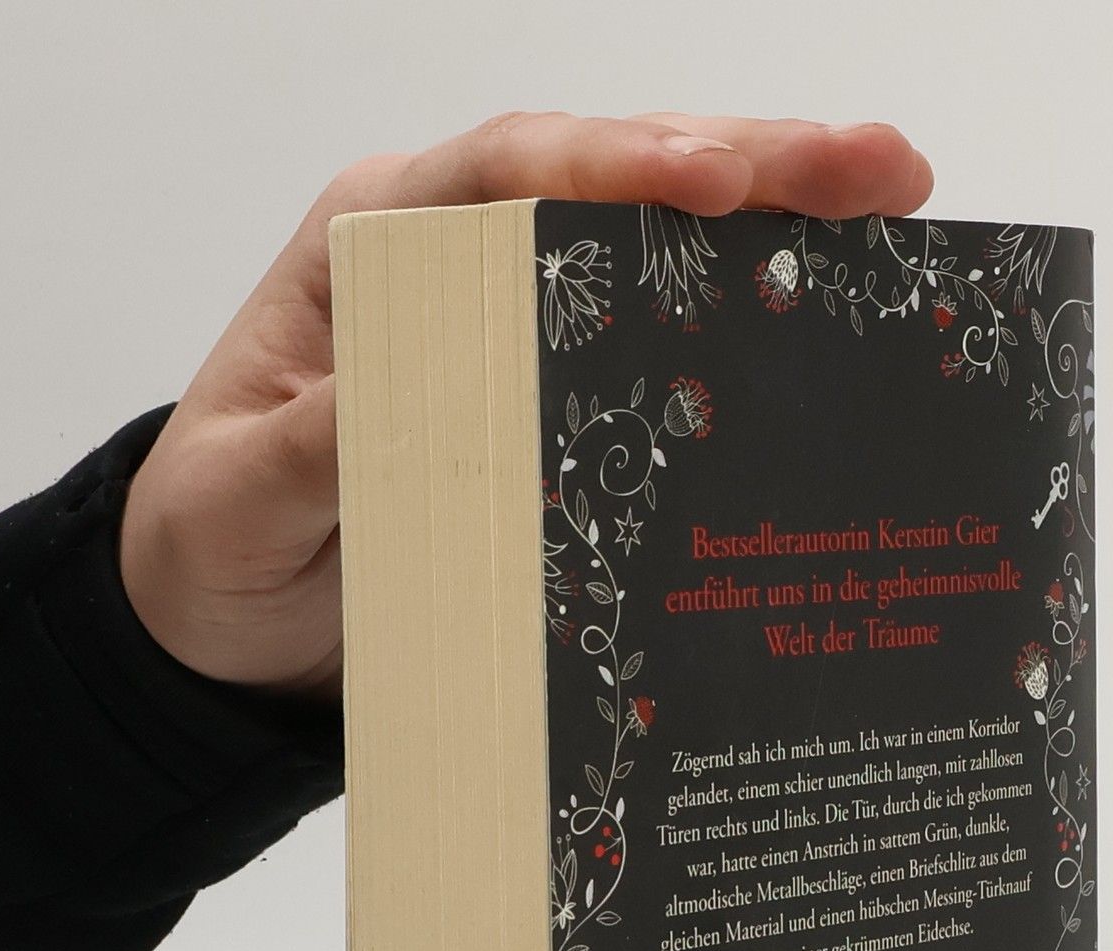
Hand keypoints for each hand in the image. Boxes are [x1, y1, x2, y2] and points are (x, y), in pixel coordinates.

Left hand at [118, 113, 933, 700]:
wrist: (220, 622)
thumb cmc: (214, 541)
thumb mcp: (241, 502)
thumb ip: (316, 448)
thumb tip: (411, 404)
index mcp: (375, 248)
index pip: (509, 173)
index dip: (620, 166)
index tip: (721, 182)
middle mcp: (459, 262)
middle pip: (614, 186)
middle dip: (754, 168)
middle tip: (883, 173)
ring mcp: (519, 329)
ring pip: (660, 251)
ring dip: (780, 231)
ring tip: (898, 213)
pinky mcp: (556, 402)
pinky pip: (663, 346)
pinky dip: (749, 327)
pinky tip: (835, 322)